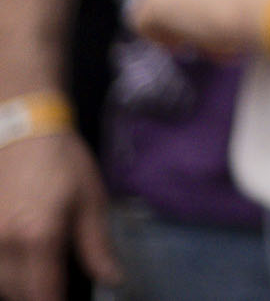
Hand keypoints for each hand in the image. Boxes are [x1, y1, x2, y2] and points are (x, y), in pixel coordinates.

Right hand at [0, 130, 116, 300]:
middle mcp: (3, 243)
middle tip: (58, 288)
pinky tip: (21, 266)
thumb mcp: (90, 200)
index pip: (42, 293)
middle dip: (38, 296)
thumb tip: (113, 279)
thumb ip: (97, 246)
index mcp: (37, 237)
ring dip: (19, 287)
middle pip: (16, 293)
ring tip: (42, 277)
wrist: (23, 131)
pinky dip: (4, 273)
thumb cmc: (63, 162)